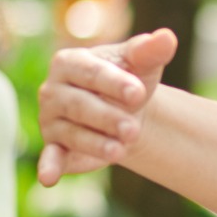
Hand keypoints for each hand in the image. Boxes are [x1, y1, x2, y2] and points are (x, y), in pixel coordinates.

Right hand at [34, 28, 177, 184]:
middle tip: (133, 130)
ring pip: (72, 133)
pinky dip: (48, 167)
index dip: (114, 83)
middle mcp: (53, 90)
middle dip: (107, 118)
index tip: (138, 93)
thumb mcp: (141, 64)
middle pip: (80, 105)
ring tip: (120, 151)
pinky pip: (50, 157)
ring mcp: (51, 119)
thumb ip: (150, 50)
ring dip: (96, 143)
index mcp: (69, 62)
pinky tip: (49, 179)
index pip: (91, 72)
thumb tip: (167, 37)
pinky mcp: (55, 146)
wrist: (127, 109)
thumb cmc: (130, 80)